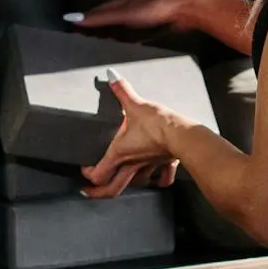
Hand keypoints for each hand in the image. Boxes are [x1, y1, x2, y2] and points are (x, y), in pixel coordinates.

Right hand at [75, 0, 207, 35]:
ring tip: (95, 48)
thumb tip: (73, 17)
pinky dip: (121, 43)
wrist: (181, 12)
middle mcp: (125, 11)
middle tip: (80, 42)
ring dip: (106, 39)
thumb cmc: (153, 8)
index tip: (70, 29)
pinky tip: (119, 49)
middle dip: (93, 32)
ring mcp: (136, 21)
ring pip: (116, 31)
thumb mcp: (122, 14)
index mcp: (117, 4)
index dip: (82, 21)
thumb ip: (99, 18)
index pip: (94, 13)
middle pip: (104, 23)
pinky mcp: (146, 30)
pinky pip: (129, 38)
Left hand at [82, 76, 186, 197]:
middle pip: (112, 189)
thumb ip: (121, 90)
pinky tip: (156, 180)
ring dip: (127, 185)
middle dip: (98, 193)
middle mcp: (132, 164)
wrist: (182, 134)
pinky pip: (162, 179)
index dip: (89, 174)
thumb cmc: (157, 124)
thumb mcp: (135, 104)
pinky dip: (158, 181)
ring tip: (122, 182)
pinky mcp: (165, 164)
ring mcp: (149, 167)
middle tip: (90, 192)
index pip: (98, 173)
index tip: (85, 169)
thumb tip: (111, 75)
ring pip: (136, 185)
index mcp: (120, 153)